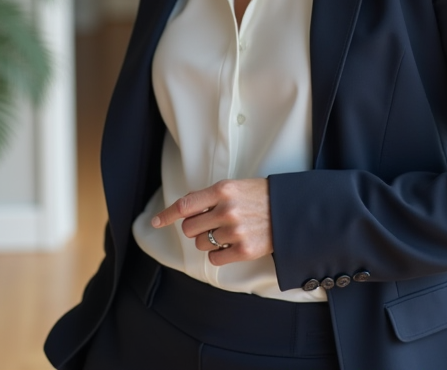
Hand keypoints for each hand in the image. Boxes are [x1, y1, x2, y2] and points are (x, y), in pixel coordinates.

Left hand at [150, 178, 272, 265]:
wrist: (290, 212)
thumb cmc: (260, 197)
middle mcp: (226, 210)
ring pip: (201, 244)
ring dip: (208, 241)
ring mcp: (235, 231)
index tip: (155, 222)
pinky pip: (215, 258)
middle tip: (209, 224)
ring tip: (227, 233)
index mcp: (222, 190)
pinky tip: (231, 245)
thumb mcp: (234, 187)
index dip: (167, 215)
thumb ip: (209, 196)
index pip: (185, 205)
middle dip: (195, 228)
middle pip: (189, 228)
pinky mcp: (244, 250)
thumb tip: (183, 208)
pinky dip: (219, 254)